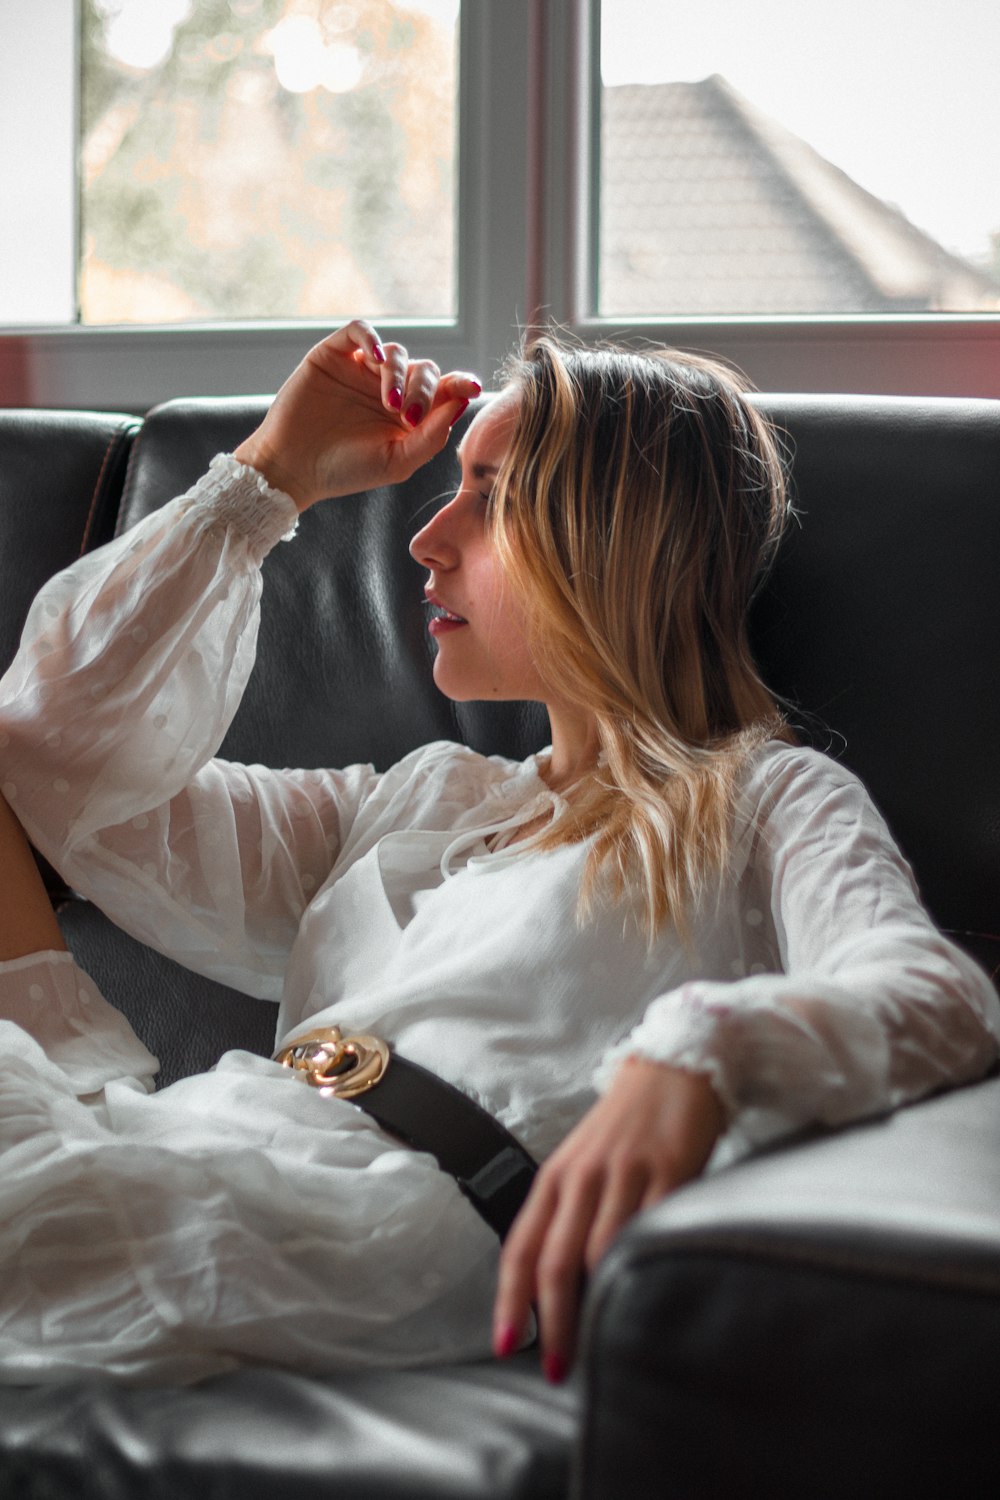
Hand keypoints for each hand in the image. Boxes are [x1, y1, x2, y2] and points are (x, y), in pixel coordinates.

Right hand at [233, 319, 480, 510]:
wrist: (293, 467)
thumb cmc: (345, 471)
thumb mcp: (398, 461)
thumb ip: (432, 435)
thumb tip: (462, 400)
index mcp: (408, 415)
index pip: (443, 390)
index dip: (459, 384)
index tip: (471, 387)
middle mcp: (388, 389)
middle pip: (423, 370)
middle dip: (424, 389)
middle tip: (409, 415)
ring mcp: (361, 370)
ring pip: (396, 352)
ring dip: (399, 372)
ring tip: (389, 402)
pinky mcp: (334, 355)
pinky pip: (360, 331)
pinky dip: (371, 338)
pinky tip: (374, 358)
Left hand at [492, 1057, 724, 1382]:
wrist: (672, 1067)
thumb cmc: (626, 1126)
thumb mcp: (584, 1163)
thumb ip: (569, 1215)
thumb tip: (555, 1286)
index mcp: (557, 1176)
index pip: (522, 1246)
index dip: (511, 1299)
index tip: (505, 1344)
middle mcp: (584, 1176)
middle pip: (556, 1260)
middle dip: (554, 1323)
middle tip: (558, 1368)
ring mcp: (628, 1173)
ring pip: (601, 1250)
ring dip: (599, 1305)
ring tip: (604, 1346)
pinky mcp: (671, 1169)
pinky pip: (654, 1226)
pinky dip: (646, 1265)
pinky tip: (649, 1296)